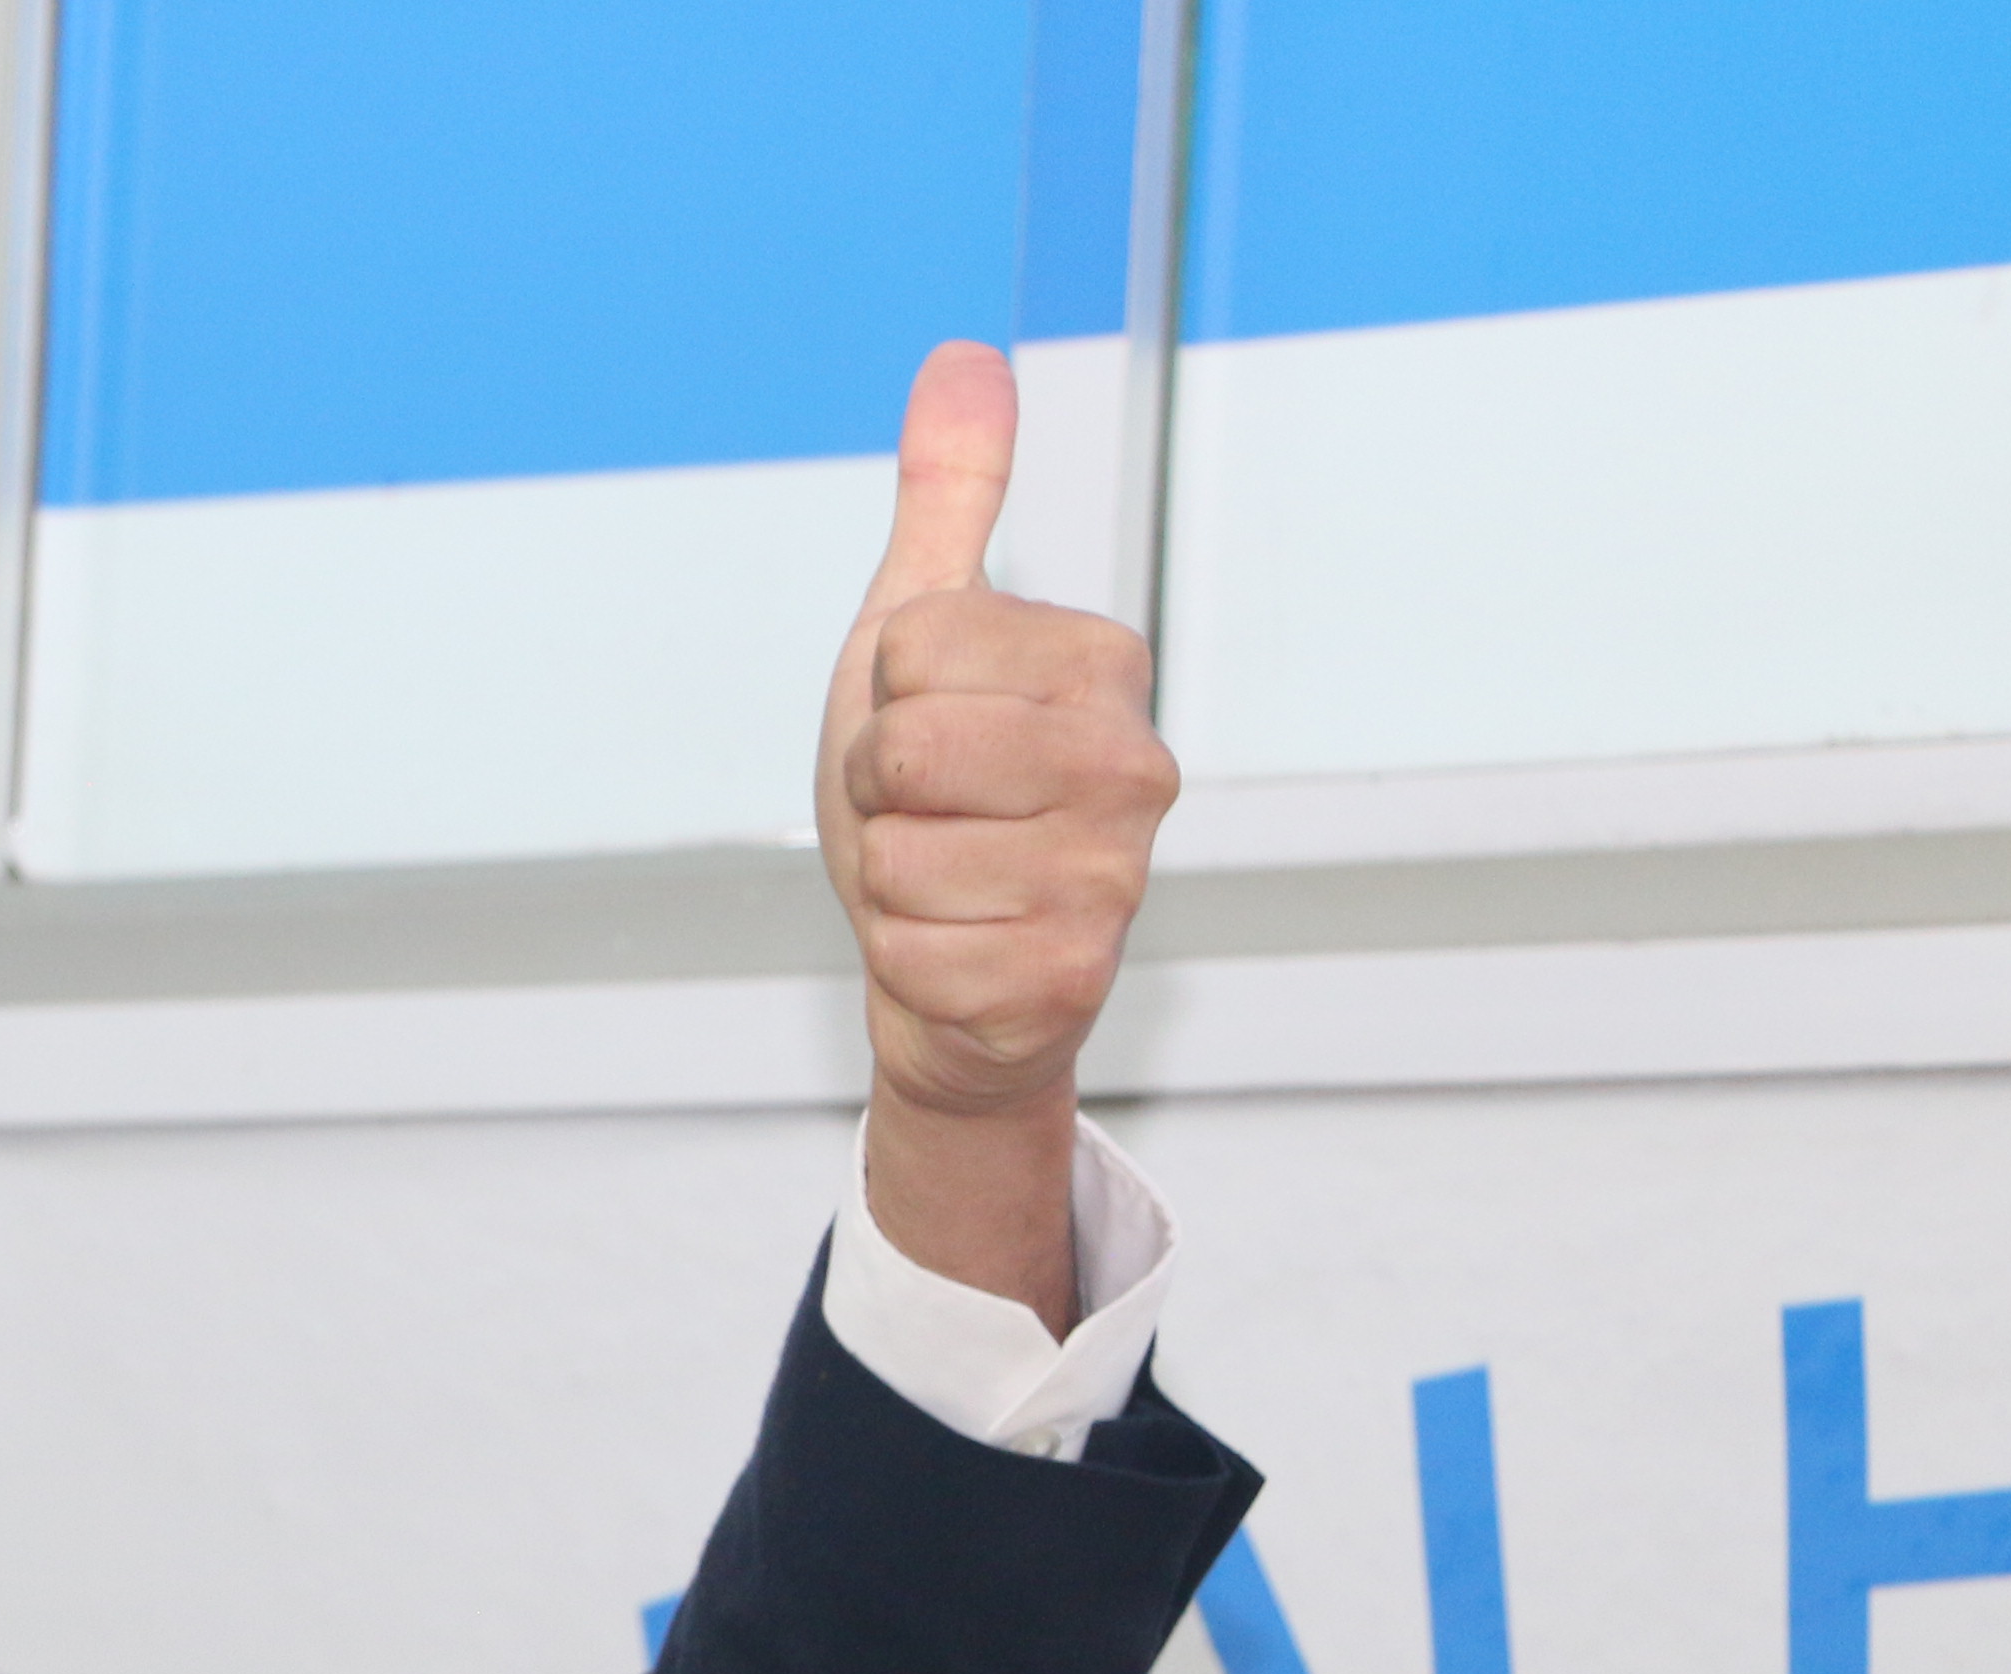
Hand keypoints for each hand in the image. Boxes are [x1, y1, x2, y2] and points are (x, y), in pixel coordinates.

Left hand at [817, 340, 1179, 1328]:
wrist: (953, 977)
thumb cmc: (938, 805)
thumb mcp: (920, 638)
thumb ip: (951, 501)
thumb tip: (966, 358)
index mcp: (1100, 665)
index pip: (913, 642)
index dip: (882, 698)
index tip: (923, 731)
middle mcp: (1132, 765)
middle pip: (905, 747)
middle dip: (879, 794)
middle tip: (926, 816)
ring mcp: (1112, 877)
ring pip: (898, 856)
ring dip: (890, 883)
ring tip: (944, 884)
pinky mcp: (1069, 978)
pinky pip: (910, 952)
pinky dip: (905, 963)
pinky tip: (957, 954)